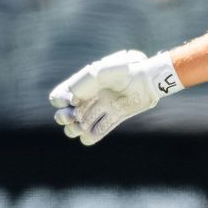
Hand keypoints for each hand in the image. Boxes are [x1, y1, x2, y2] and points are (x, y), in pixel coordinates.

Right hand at [50, 49, 179, 145]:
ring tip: (82, 128)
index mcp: (83, 84)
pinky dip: (91, 137)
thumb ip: (84, 84)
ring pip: (79, 125)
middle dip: (64, 118)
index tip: (74, 100)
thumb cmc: (124, 70)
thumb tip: (73, 101)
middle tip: (74, 118)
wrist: (148, 79)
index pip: (59, 96)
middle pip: (64, 114)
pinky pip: (98, 132)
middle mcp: (90, 96)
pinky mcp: (115, 116)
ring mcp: (102, 107)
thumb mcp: (101, 72)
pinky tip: (91, 135)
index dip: (60, 101)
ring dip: (76, 130)